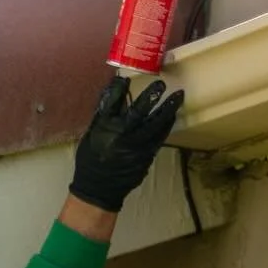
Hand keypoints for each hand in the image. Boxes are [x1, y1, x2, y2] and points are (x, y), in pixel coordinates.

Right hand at [69, 75, 184, 212]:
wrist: (99, 189)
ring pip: (156, 124)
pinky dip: (166, 125)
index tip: (125, 78)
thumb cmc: (90, 161)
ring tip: (178, 96)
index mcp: (104, 128)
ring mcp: (137, 145)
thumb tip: (110, 95)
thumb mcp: (90, 136)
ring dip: (168, 109)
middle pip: (139, 110)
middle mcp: (122, 134)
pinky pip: (160, 137)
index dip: (119, 88)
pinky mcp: (146, 155)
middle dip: (151, 95)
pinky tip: (171, 116)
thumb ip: (101, 117)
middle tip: (161, 83)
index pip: (112, 102)